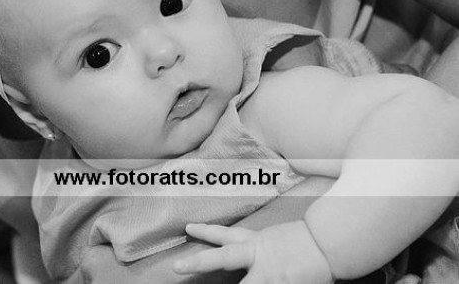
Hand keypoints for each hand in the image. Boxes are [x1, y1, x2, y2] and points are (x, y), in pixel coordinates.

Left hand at [173, 221, 331, 283]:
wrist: (330, 241)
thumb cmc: (311, 239)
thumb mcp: (282, 238)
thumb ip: (266, 248)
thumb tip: (257, 258)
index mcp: (258, 242)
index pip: (227, 234)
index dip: (206, 231)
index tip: (189, 228)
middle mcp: (258, 255)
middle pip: (222, 257)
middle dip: (198, 262)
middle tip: (176, 266)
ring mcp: (268, 273)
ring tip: (193, 269)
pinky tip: (277, 283)